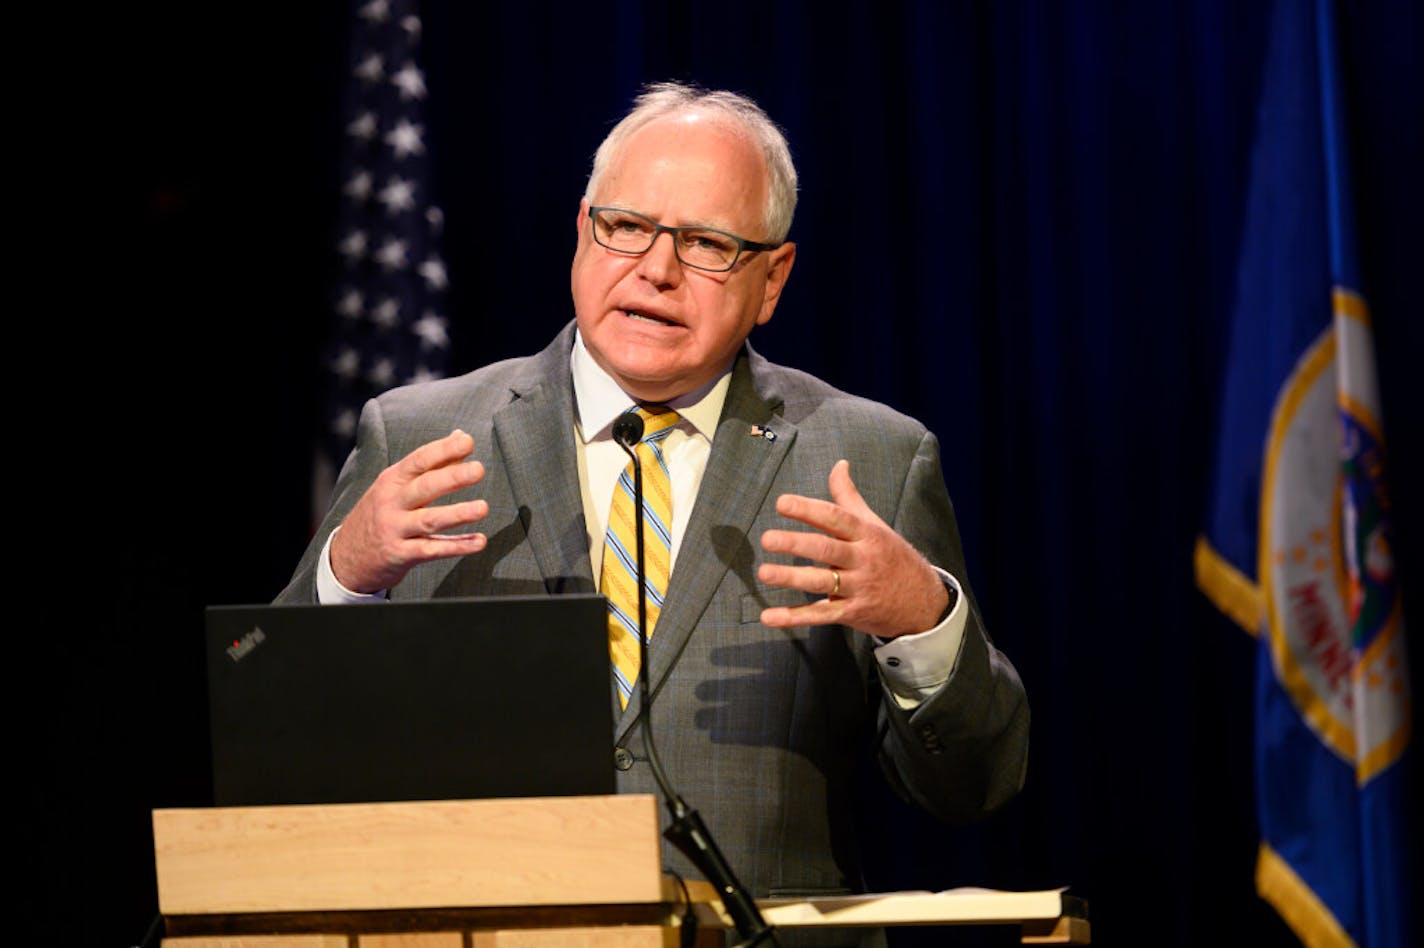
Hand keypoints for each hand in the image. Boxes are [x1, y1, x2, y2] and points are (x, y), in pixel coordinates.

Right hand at [329, 429, 488, 592]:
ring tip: (483, 508)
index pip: (419, 460)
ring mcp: (394, 529)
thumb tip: (460, 436)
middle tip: (478, 470)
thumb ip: (430, 463)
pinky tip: (479, 541)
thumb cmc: (379, 514)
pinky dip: (457, 546)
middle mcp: (392, 502)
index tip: (468, 442)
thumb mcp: (395, 486)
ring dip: (458, 514)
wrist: (345, 557)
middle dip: (452, 477)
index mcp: (392, 480)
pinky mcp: (400, 555)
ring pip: (429, 520)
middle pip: (425, 487)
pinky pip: (432, 550)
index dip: (443, 450)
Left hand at [758, 459, 948, 637]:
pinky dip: (794, 617)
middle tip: (767, 539)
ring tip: (764, 573)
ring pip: (822, 582)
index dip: (808, 509)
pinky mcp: (853, 613)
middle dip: (796, 543)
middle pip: (826, 549)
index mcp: (866, 534)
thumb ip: (849, 497)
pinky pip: (821, 615)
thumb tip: (839, 464)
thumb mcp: (875, 525)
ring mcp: (858, 588)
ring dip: (792, 578)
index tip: (782, 503)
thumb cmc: (892, 556)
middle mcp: (862, 559)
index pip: (835, 518)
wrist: (925, 602)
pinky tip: (769, 616)